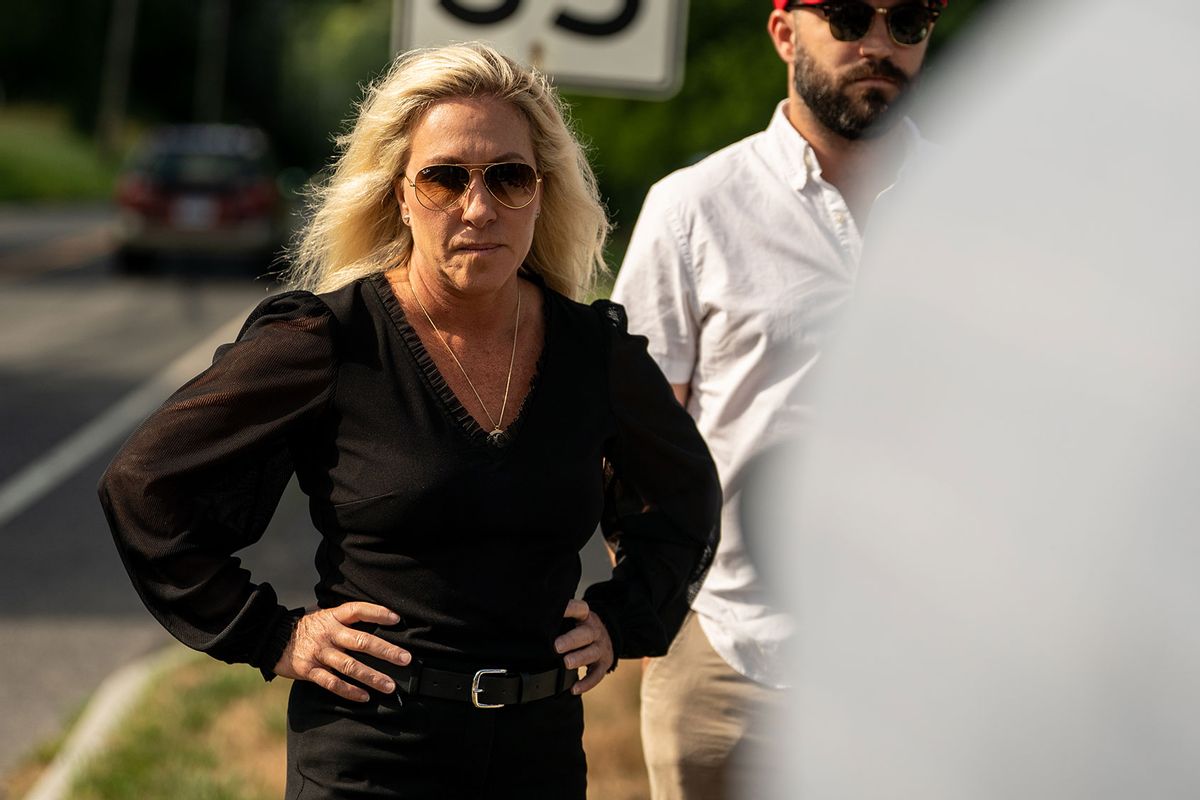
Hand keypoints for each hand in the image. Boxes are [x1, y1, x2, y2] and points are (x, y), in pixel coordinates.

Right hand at [273, 602, 410, 701]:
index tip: (397, 619)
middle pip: (361, 641)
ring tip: (390, 685)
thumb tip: (377, 628)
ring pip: (350, 666)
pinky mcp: (308, 670)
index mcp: (332, 617)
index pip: (358, 610)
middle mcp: (327, 633)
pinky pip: (332, 683)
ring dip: (372, 677)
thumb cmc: (308, 629)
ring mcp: (318, 652)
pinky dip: (349, 691)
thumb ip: (345, 622)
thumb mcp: (325, 617)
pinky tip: (365, 697)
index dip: (378, 613)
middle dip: (386, 651)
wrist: (271, 638)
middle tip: (405, 659)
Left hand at [554, 599, 613, 694]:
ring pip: (592, 653)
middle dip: (571, 640)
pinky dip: (586, 683)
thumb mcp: (575, 619)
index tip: (557, 610)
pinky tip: (573, 688)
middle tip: (557, 646)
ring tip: (566, 663)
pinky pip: (596, 675)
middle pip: (585, 634)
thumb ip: (560, 620)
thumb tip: (535, 620)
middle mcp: (595, 631)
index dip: (571, 608)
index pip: (580, 609)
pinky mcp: (604, 664)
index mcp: (586, 617)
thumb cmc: (581, 628)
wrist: (606, 637)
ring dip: (579, 658)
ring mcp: (601, 648)